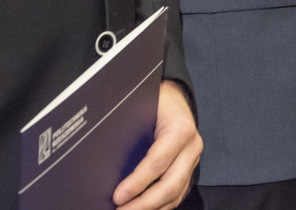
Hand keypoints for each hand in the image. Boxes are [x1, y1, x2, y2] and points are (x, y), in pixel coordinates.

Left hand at [113, 81, 201, 208]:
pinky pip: (176, 194)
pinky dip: (159, 206)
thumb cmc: (155, 101)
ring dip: (151, 209)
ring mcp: (192, 161)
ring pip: (175, 194)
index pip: (158, 162)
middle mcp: (191, 147)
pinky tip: (142, 209)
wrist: (175, 97)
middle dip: (144, 204)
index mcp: (180, 128)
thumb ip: (129, 129)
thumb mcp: (142, 107)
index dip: (137, 182)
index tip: (118, 196)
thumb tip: (103, 156)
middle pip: (170, 185)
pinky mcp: (189, 170)